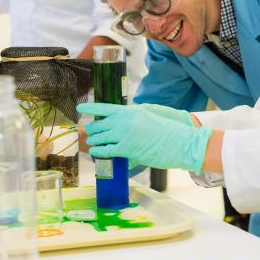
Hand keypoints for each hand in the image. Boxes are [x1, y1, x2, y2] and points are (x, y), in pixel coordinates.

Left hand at [77, 103, 210, 172]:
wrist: (181, 142)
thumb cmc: (168, 129)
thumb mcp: (149, 115)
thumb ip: (132, 116)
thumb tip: (118, 119)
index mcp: (131, 110)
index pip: (105, 108)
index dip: (90, 108)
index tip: (79, 109)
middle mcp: (126, 121)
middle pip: (101, 124)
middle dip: (93, 128)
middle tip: (88, 131)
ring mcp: (126, 135)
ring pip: (102, 137)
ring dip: (95, 140)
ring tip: (91, 142)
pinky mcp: (128, 149)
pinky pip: (107, 149)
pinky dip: (100, 150)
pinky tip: (96, 151)